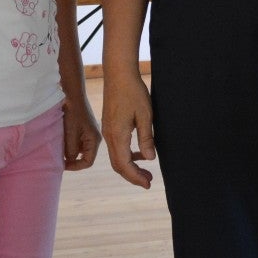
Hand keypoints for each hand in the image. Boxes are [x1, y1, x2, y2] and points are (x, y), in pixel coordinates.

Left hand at [63, 95, 100, 170]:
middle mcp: (94, 138)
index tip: (62, 164)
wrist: (73, 94)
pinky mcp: (83, 128)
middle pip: (84, 156)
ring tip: (60, 147)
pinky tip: (62, 138)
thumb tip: (69, 160)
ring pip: (79, 149)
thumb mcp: (71, 134)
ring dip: (70, 151)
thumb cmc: (73, 113)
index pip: (88, 162)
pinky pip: (77, 142)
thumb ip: (71, 150)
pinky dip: (69, 143)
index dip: (75, 166)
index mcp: (94, 140)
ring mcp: (89, 133)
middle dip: (72, 159)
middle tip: (59, 157)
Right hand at [102, 70, 156, 188]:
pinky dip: (127, 155)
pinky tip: (139, 154)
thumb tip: (149, 159)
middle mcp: (109, 136)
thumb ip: (146, 138)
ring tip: (146, 171)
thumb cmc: (133, 92)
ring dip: (130, 166)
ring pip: (116, 157)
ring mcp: (108, 131)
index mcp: (118, 135)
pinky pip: (117, 147)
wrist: (118, 74)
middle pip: (118, 165)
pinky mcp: (109, 126)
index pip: (124, 165)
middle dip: (132, 176)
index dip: (136, 177)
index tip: (148, 184)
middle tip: (149, 181)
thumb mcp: (145, 115)